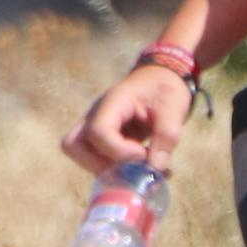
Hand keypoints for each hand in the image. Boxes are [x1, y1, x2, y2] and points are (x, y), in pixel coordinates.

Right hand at [61, 59, 193, 176]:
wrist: (162, 77)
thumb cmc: (165, 88)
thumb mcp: (174, 108)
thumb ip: (166, 137)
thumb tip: (155, 169)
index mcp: (113, 102)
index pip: (98, 132)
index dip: (119, 151)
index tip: (143, 154)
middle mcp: (96, 115)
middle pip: (72, 144)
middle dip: (99, 164)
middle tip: (129, 166)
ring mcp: (95, 126)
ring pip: (79, 153)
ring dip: (105, 168)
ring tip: (134, 168)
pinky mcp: (102, 138)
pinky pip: (95, 158)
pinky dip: (113, 169)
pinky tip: (140, 168)